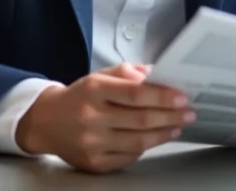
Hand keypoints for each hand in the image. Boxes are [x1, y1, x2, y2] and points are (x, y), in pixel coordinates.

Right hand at [15, 62, 194, 172]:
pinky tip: (156, 138)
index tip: (181, 97)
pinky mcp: (94, 163)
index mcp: (93, 89)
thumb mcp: (99, 76)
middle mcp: (91, 117)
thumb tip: (157, 75)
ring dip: (163, 133)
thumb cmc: (79, 97)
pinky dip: (146, 147)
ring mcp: (92, 143)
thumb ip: (127, 73)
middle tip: (188, 112)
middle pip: (140, 119)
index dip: (162, 96)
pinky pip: (128, 156)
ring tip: (177, 126)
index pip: (135, 93)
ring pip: (138, 141)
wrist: (47, 122)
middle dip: (170, 116)